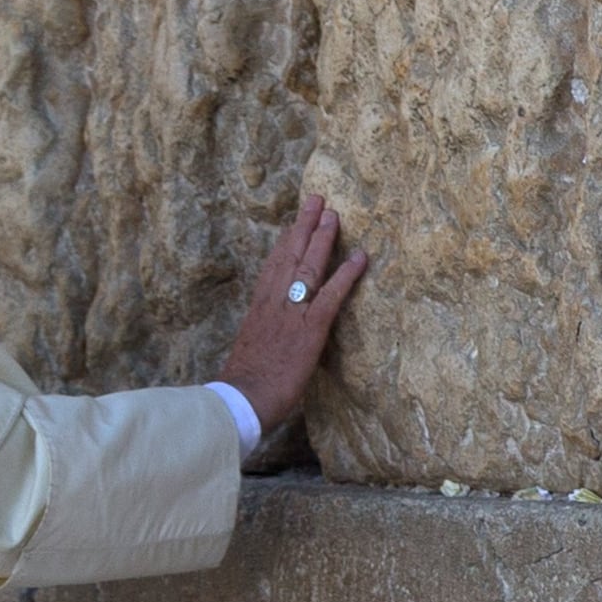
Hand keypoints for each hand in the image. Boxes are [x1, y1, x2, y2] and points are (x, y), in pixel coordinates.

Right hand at [215, 197, 369, 462]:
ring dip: (322, 239)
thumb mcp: (251, 351)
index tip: (294, 223)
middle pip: (289, 256)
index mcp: (259, 309)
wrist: (241, 400)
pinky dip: (346, 275)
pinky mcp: (309, 330)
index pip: (273, 267)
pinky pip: (331, 296)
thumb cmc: (244, 386)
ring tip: (333, 214)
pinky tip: (360, 258)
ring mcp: (292, 314)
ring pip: (308, 267)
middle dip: (303, 226)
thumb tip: (271, 336)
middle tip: (316, 201)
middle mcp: (274, 304)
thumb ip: (263, 336)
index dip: (285, 242)